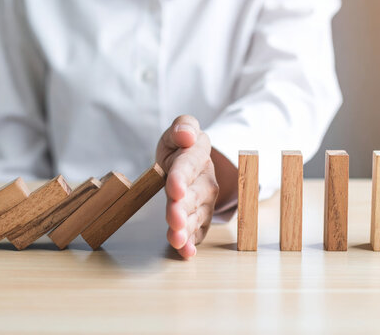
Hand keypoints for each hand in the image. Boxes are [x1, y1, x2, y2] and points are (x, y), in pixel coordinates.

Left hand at [156, 115, 218, 258]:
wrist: (186, 161)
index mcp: (197, 155)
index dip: (181, 178)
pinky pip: (198, 232)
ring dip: (186, 229)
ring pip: (196, 217)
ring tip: (177, 240)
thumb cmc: (181, 146)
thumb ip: (183, 127)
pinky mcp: (201, 218)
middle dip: (183, 209)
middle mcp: (205, 181)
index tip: (174, 189)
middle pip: (193, 196)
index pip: (189, 166)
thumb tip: (187, 135)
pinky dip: (192, 243)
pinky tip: (186, 252)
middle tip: (173, 220)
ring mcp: (205, 202)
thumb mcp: (180, 129)